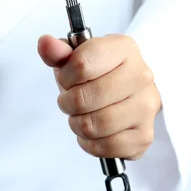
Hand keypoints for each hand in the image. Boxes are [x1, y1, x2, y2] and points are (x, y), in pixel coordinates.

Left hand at [38, 34, 160, 159]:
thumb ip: (58, 51)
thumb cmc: (99, 73)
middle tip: (70, 102)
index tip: (67, 79)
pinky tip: (93, 133)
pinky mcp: (144, 135)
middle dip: (67, 103)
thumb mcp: (77, 56)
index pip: (81, 64)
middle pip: (85, 98)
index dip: (65, 76)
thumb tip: (45, 43)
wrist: (128, 91)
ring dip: (77, 124)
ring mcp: (146, 107)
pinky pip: (107, 147)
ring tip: (80, 117)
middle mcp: (141, 76)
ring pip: (95, 125)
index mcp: (124, 48)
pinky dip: (91, 144)